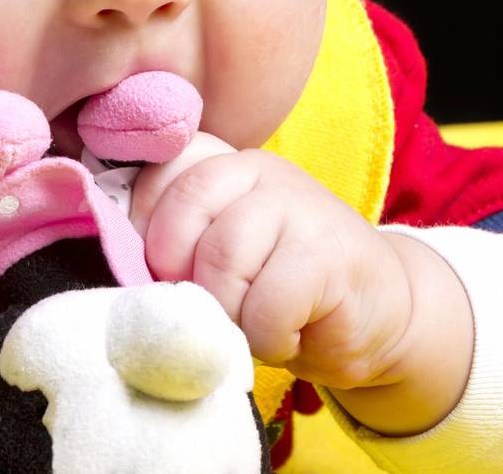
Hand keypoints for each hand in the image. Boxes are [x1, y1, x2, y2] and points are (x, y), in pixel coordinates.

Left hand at [128, 146, 472, 435]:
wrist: (381, 313)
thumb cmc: (284, 289)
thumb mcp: (223, 256)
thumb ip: (179, 245)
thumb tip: (121, 268)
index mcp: (225, 165)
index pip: (161, 166)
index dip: (144, 222)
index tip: (160, 268)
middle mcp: (259, 172)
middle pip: (184, 206)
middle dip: (177, 272)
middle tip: (202, 306)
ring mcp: (299, 206)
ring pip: (222, 255)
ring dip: (225, 310)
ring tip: (247, 325)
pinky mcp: (330, 255)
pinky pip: (266, 305)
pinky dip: (265, 337)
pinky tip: (285, 336)